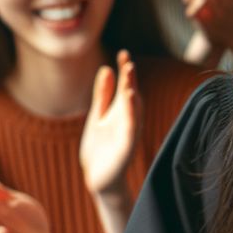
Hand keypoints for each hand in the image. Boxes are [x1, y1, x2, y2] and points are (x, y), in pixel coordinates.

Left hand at [79, 51, 140, 195]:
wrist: (98, 178)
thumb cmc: (99, 148)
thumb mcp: (98, 116)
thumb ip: (103, 94)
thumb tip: (106, 69)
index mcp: (121, 111)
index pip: (125, 86)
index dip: (125, 70)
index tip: (123, 53)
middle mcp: (129, 119)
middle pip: (131, 94)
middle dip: (130, 79)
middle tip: (127, 61)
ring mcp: (129, 133)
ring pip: (134, 110)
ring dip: (132, 93)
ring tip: (129, 77)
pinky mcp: (127, 147)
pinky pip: (131, 128)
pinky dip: (132, 114)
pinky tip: (130, 101)